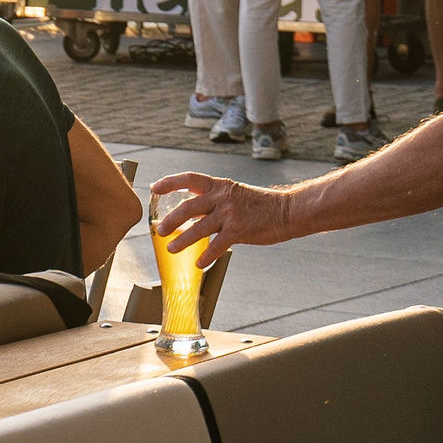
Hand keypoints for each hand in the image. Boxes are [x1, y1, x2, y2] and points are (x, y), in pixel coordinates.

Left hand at [148, 169, 296, 257]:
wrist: (289, 211)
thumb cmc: (262, 205)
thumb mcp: (236, 195)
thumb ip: (214, 201)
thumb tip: (192, 213)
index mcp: (220, 186)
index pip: (190, 179)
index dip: (170, 182)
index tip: (154, 187)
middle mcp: (222, 198)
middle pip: (188, 207)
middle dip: (170, 219)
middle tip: (158, 230)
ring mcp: (230, 214)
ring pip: (198, 228)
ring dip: (182, 240)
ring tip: (171, 248)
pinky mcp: (239, 231)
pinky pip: (216, 246)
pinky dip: (206, 257)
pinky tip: (199, 264)